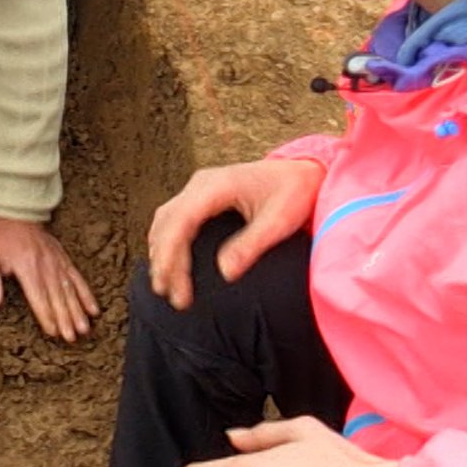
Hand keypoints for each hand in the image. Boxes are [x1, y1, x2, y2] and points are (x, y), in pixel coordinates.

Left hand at [0, 216, 100, 341]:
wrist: (17, 214)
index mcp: (26, 266)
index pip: (38, 295)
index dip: (46, 315)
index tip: (53, 332)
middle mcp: (45, 265)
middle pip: (57, 296)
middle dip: (65, 318)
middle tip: (71, 337)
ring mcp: (57, 262)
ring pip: (70, 290)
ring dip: (78, 310)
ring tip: (84, 329)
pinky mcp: (64, 260)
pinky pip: (78, 278)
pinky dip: (86, 294)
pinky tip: (94, 310)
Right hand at [147, 159, 323, 309]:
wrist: (304, 171)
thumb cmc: (294, 193)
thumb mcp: (279, 221)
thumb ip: (251, 245)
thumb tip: (224, 273)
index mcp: (216, 186)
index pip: (181, 221)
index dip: (172, 255)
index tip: (174, 285)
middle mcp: (201, 184)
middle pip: (167, 222)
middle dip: (163, 260)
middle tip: (169, 295)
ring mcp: (199, 187)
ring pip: (166, 220)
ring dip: (162, 252)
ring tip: (166, 286)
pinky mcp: (202, 195)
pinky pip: (174, 218)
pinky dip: (167, 242)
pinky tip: (170, 264)